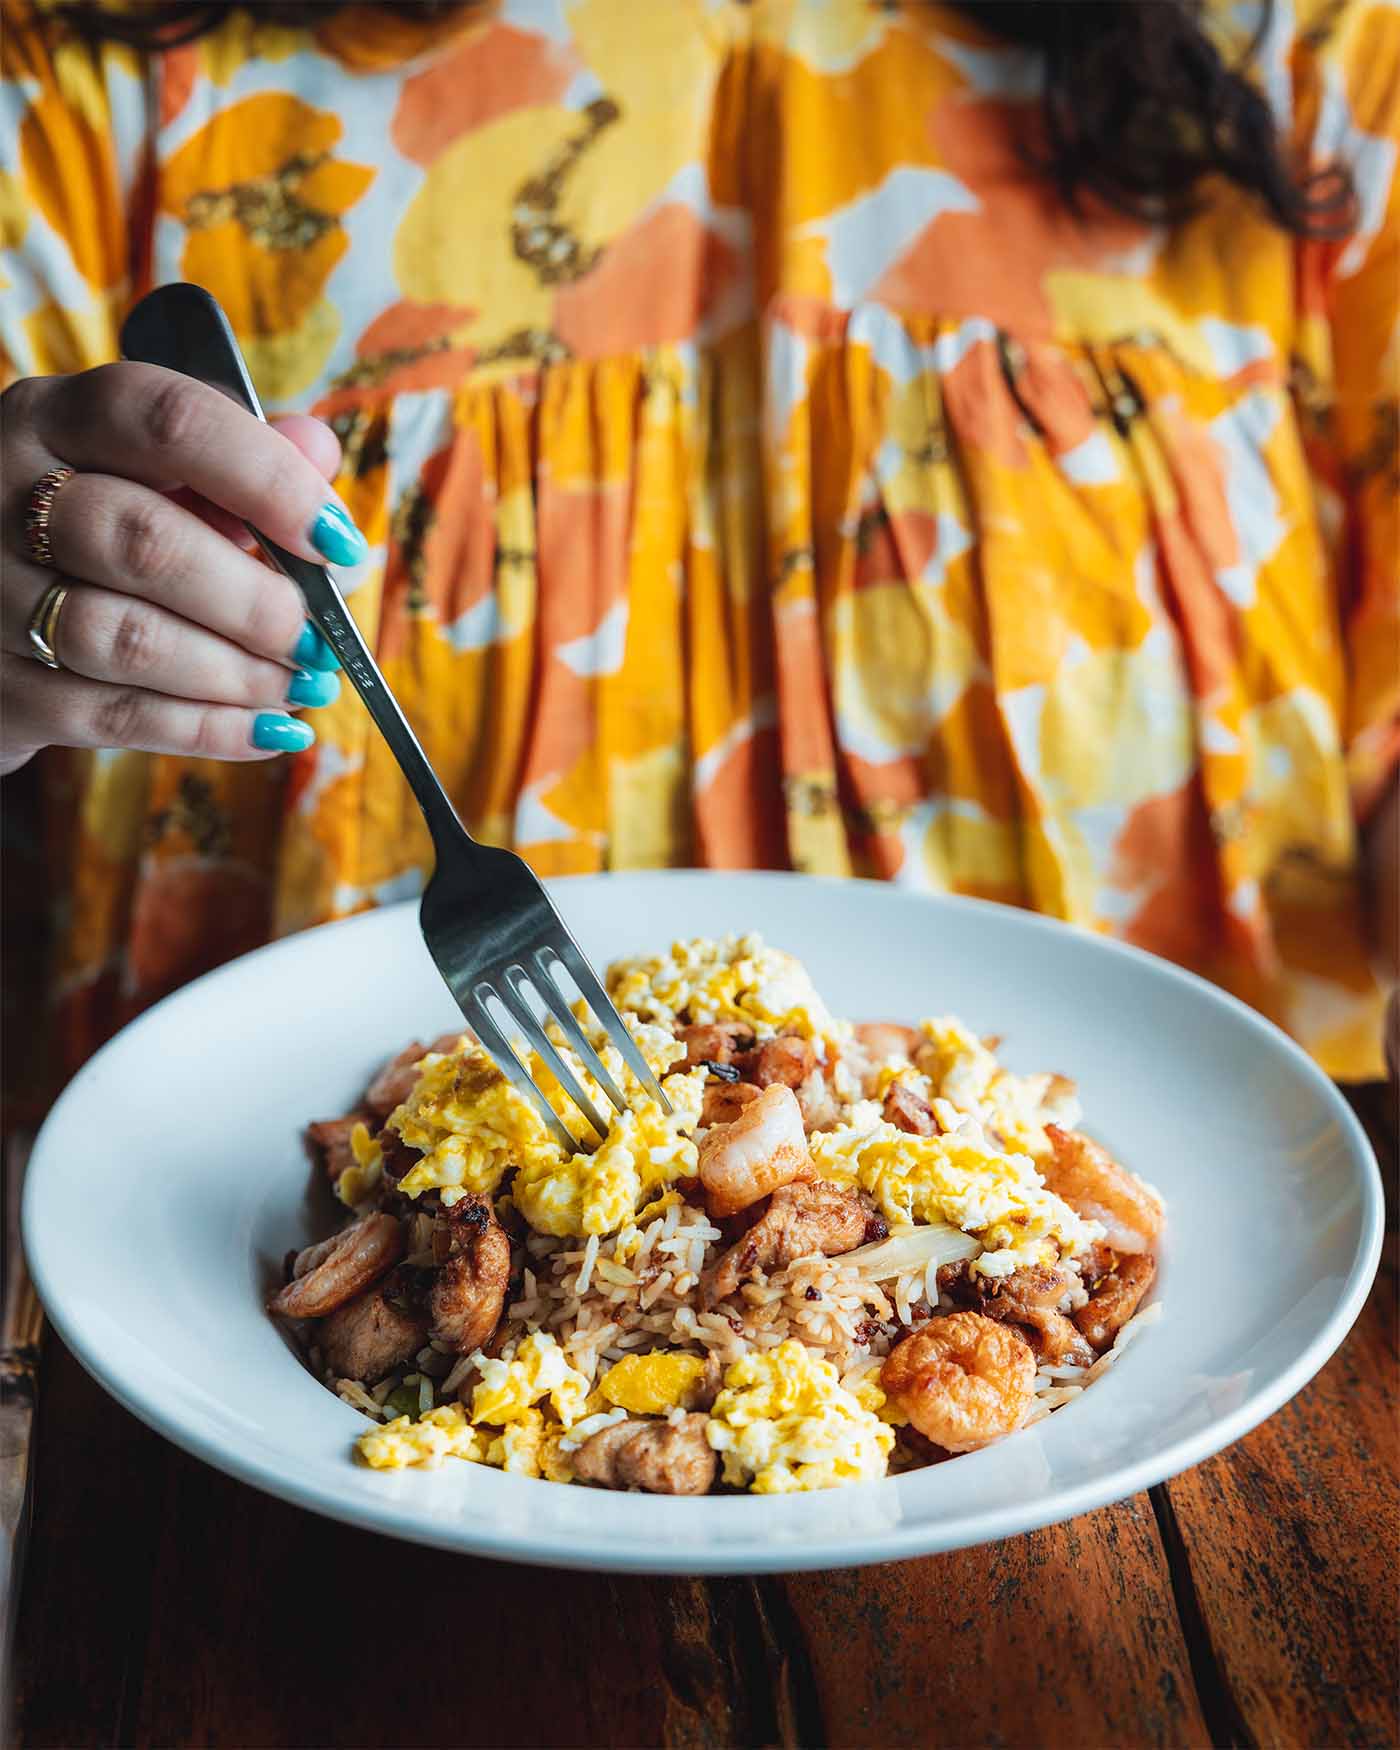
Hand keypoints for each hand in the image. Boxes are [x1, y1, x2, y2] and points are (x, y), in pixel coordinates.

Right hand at [1, 363, 368, 775]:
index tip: (338, 542)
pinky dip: (208, 729)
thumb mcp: (149, 474)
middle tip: (320, 639)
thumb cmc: (91, 535)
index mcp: (54, 417)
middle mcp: (2, 491)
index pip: (168, 420)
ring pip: (127, 639)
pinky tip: (269, 730)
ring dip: (238, 674)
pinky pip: (113, 715)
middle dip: (257, 602)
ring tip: (304, 686)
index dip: (270, 480)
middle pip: (145, 541)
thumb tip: (318, 448)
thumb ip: (235, 456)